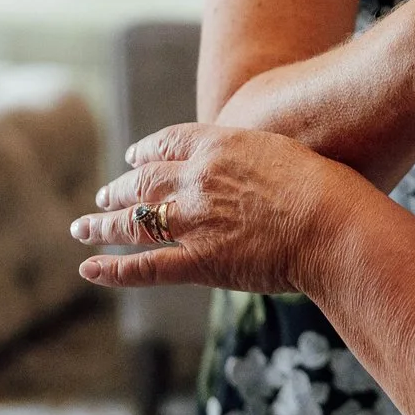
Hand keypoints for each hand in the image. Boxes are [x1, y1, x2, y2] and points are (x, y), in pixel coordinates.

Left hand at [71, 122, 368, 290]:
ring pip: (133, 222)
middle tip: (103, 193)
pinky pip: (145, 267)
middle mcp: (196, 179)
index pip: (167, 144)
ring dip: (102, 224)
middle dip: (119, 188)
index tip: (133, 157)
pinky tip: (89, 268)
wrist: (332, 222)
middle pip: (143, 182)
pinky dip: (113, 269)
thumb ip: (254, 157)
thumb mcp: (284, 153)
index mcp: (217, 145)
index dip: (145, 152)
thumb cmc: (325, 186)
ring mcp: (193, 221)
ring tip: (82, 227)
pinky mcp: (198, 262)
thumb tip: (251, 165)